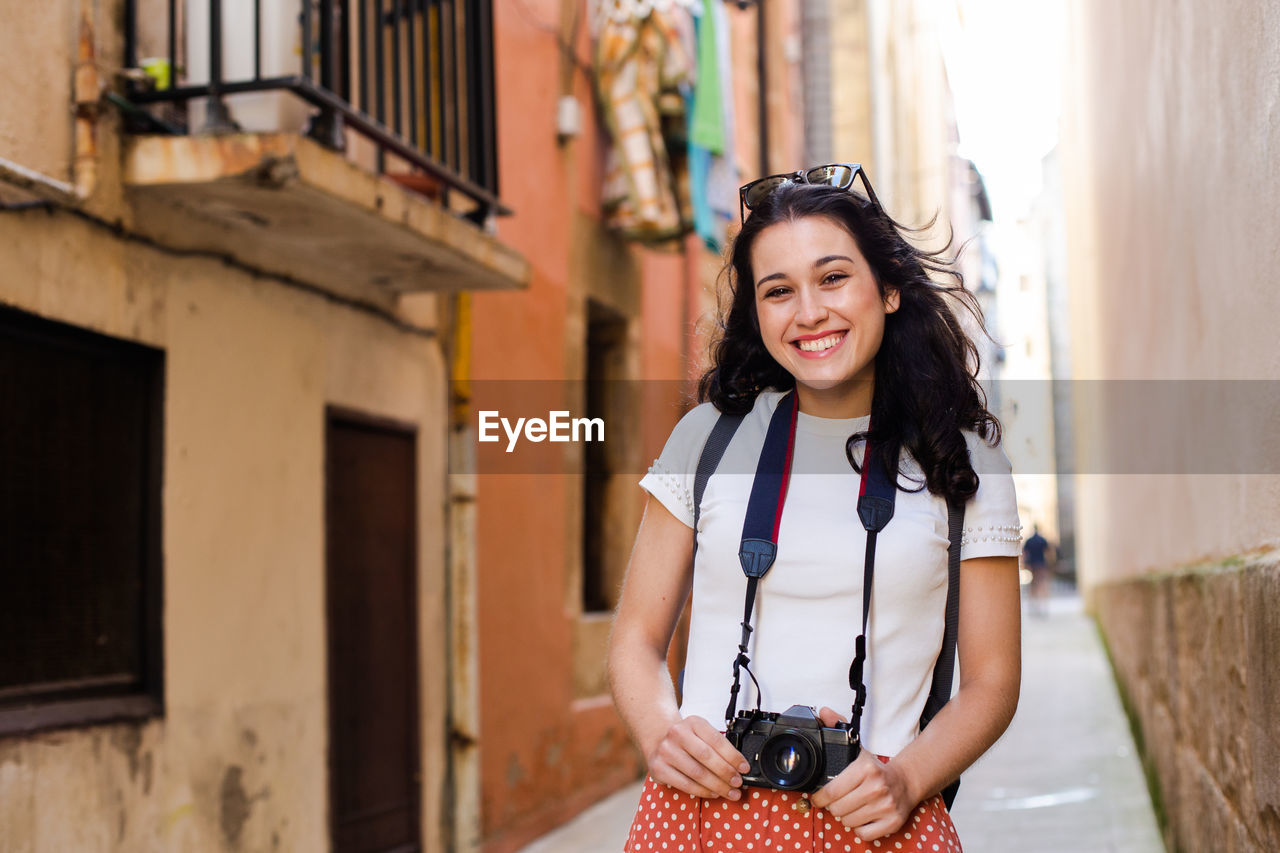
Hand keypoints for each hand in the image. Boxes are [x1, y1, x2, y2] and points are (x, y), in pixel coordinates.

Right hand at [646, 715, 750, 800]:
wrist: (659, 740)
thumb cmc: (686, 740)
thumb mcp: (701, 733)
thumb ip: (717, 746)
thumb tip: (739, 766)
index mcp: (692, 722)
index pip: (717, 740)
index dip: (733, 756)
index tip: (744, 768)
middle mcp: (677, 734)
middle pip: (707, 757)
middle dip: (726, 773)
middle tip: (738, 783)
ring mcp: (666, 751)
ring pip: (697, 773)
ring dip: (717, 786)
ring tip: (730, 792)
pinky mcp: (658, 768)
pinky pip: (685, 784)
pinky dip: (703, 791)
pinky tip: (713, 793)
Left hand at [809, 707, 915, 840]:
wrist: (906, 782)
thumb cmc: (876, 768)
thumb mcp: (857, 748)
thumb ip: (837, 727)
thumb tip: (823, 711)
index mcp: (865, 768)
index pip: (831, 792)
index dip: (820, 798)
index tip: (819, 798)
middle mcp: (877, 787)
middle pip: (838, 809)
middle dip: (834, 807)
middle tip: (838, 801)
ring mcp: (886, 806)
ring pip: (849, 822)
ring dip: (847, 817)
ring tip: (852, 807)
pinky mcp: (893, 822)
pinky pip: (864, 834)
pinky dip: (860, 828)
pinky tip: (863, 816)